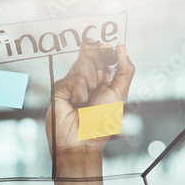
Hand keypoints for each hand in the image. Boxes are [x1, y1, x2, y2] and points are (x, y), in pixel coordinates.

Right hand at [46, 41, 134, 165]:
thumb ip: (124, 69)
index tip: (109, 45)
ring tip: (88, 100)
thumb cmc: (102, 122)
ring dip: (92, 82)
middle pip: (92, 53)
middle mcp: (87, 77)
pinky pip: (74, 79)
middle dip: (100, 67)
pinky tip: (76, 104)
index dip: (106, 48)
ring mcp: (72, 81)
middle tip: (100, 85)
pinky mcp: (60, 87)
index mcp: (103, 78)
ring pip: (83, 63)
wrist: (83, 141)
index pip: (103, 52)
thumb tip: (120, 43)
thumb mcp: (120, 93)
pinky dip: (80, 93)